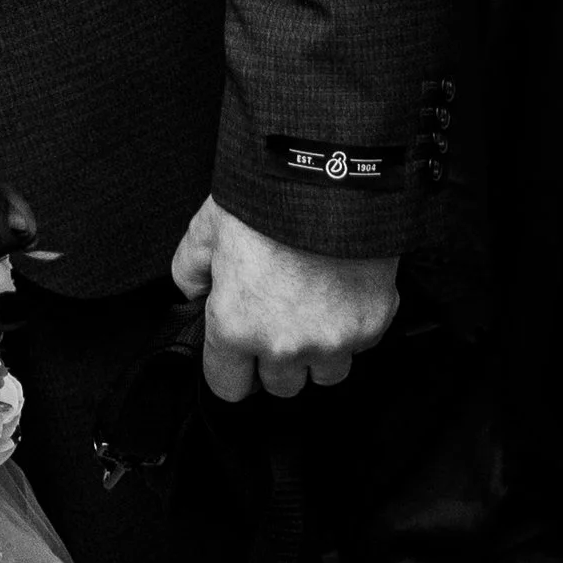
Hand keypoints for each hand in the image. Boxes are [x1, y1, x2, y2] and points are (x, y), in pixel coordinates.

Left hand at [171, 196, 398, 402]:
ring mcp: (334, 339)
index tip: (235, 356)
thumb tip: (191, 291)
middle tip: (275, 319)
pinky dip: (351, 327)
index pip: (228, 388)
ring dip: (317, 352)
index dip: (229, 369)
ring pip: (325, 374)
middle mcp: (285, 345)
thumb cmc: (269, 199)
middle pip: (279, 387)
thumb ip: (189, 267)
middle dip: (275, 360)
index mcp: (237, 326)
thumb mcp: (208, 226)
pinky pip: (359, 346)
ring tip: (311, 308)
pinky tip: (339, 292)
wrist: (332, 175)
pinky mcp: (373, 325)